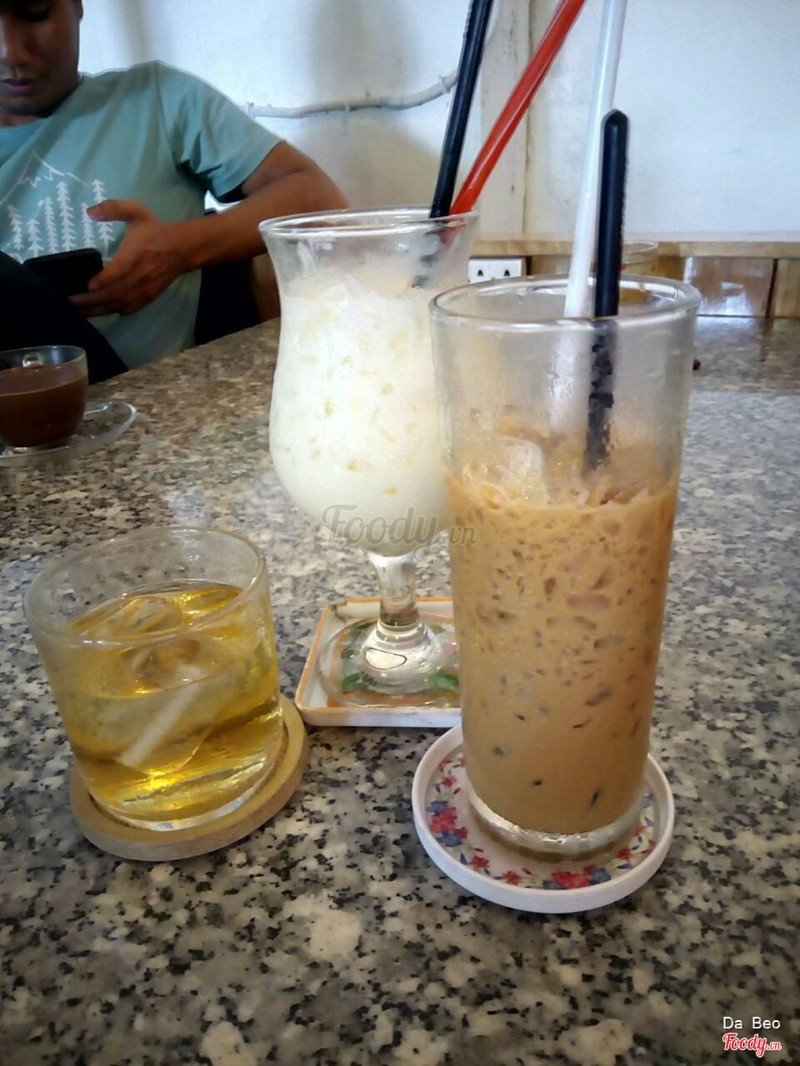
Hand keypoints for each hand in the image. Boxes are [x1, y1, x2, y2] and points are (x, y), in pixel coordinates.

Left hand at [71, 200, 187, 316]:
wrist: (182, 248)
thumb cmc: (155, 230)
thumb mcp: (136, 211)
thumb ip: (113, 208)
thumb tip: (90, 211)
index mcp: (137, 253)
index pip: (121, 270)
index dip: (105, 279)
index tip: (89, 285)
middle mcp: (141, 275)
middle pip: (116, 293)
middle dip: (92, 300)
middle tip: (71, 301)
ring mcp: (145, 288)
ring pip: (120, 304)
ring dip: (99, 309)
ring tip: (79, 311)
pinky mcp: (148, 296)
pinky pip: (129, 308)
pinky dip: (112, 311)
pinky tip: (99, 311)